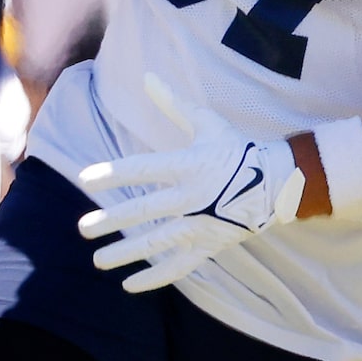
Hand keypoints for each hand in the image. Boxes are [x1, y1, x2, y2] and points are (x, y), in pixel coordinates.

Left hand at [76, 74, 304, 292]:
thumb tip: (148, 76)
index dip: (112, 173)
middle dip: (111, 221)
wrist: (278, 181)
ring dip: (125, 254)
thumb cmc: (236, 148)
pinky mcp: (210, 245)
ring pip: (157, 243)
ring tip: (98, 260)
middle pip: (144, 211)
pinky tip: (129, 284)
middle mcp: (192, 196)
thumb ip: (173, 104)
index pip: (142, 169)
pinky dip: (155, 278)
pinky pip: (179, 265)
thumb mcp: (207, 123)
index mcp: (188, 164)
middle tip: (83, 228)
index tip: (84, 179)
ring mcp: (201, 224)